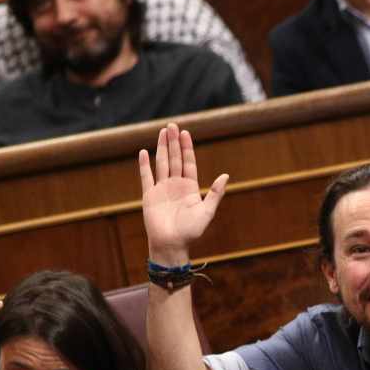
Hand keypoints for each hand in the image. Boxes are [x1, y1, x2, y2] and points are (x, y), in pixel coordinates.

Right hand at [138, 123, 228, 266]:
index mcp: (190, 188)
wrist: (172, 244)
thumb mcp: (207, 211)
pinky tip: (144, 152)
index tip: (185, 133)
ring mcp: (161, 189)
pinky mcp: (149, 195)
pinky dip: (144, 165)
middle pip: (175, 159)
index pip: (188, 163)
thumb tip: (225, 175)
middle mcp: (175, 186)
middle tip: (172, 125)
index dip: (187, 148)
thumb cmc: (191, 231)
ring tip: (162, 132)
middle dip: (173, 142)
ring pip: (162, 163)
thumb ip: (215, 193)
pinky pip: (146, 177)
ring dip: (161, 148)